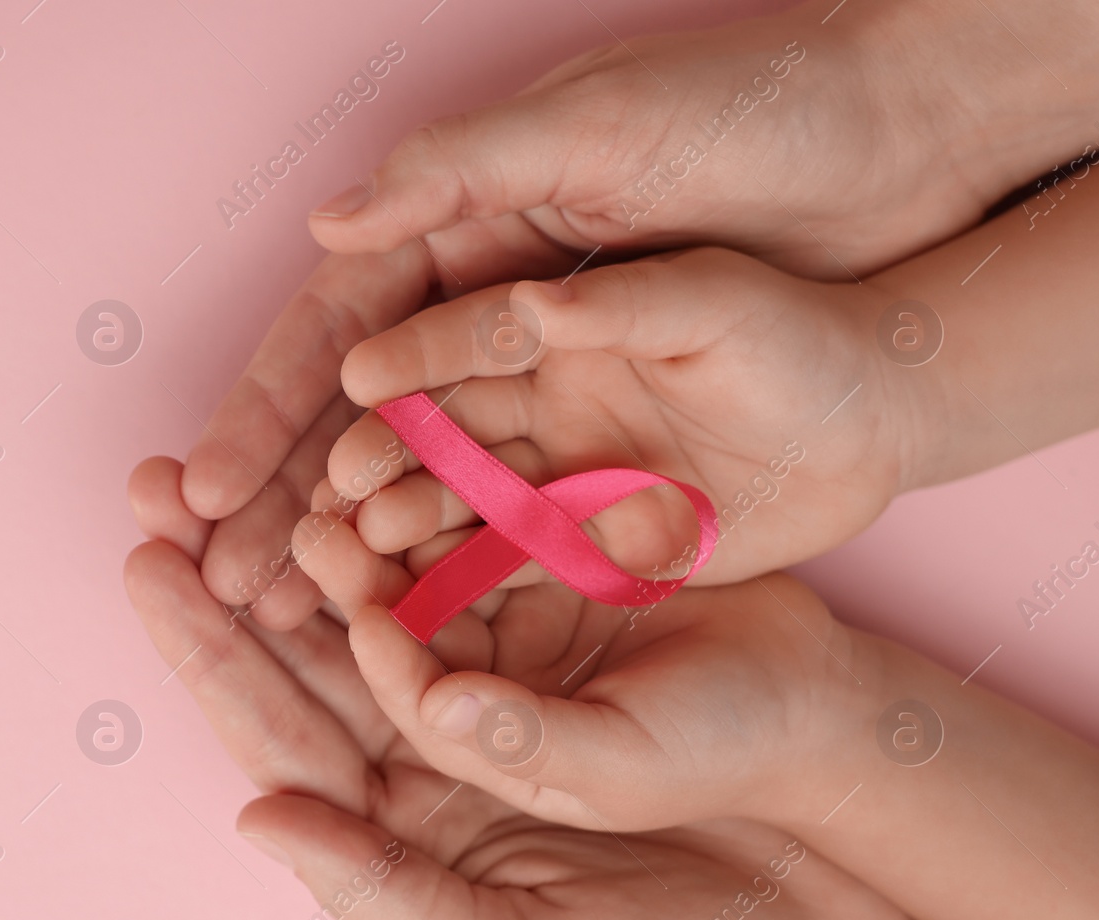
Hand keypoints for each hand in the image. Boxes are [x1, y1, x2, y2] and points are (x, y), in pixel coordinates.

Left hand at [125, 458, 1098, 919]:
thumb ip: (382, 888)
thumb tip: (255, 818)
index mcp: (405, 833)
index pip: (279, 733)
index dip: (208, 650)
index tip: (146, 562)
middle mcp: (440, 750)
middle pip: (313, 643)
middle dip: (241, 562)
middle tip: (163, 480)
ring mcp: (510, 681)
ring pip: (399, 581)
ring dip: (338, 514)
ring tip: (273, 446)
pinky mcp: (582, 633)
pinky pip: (496, 554)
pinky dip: (448, 499)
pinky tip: (399, 442)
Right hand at [181, 0, 1098, 636]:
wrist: (896, 180)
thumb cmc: (739, 121)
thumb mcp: (596, 129)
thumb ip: (459, 175)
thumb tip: (328, 223)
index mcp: (463, 241)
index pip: (335, 337)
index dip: (264, 414)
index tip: (202, 491)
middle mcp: (488, 327)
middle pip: (360, 429)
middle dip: (285, 504)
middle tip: (223, 579)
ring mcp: (546, 399)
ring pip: (425, 488)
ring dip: (354, 552)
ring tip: (289, 615)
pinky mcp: (612, 452)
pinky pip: (516, 522)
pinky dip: (455, 571)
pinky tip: (402, 619)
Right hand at [324, 248, 906, 594]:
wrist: (875, 422)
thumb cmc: (800, 335)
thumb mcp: (718, 298)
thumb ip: (623, 302)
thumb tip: (526, 306)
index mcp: (556, 320)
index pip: (456, 335)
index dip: (403, 355)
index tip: (356, 381)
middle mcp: (540, 393)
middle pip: (435, 423)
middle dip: (376, 455)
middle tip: (330, 489)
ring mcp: (560, 467)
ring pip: (460, 495)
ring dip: (405, 519)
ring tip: (356, 546)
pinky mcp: (589, 534)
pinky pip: (513, 556)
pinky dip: (464, 574)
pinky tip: (416, 596)